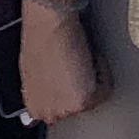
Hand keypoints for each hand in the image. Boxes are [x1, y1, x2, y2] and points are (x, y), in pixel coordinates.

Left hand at [20, 0, 103, 121]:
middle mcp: (48, 113)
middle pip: (75, 108)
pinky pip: (104, 91)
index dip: (68, 90)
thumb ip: (45, 88)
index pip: (58, 113)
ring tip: (80, 59)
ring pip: (91, 100)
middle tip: (77, 67)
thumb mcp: (35, 71)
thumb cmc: (39, 38)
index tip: (70, 77)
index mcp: (33, 107)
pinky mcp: (82, 101)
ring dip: (91, 80)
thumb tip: (57, 88)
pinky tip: (90, 57)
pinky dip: (103, 72)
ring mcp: (65, 110)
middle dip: (79, 88)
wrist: (48, 25)